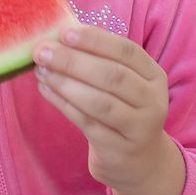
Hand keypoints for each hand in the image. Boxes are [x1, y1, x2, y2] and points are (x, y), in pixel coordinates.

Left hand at [33, 26, 184, 194]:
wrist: (140, 162)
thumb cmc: (123, 111)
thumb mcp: (124, 84)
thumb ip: (99, 60)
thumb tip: (59, 35)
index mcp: (154, 76)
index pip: (126, 51)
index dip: (95, 40)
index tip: (64, 32)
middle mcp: (153, 101)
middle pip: (112, 76)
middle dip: (73, 61)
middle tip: (42, 52)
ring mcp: (139, 128)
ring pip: (100, 102)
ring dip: (65, 83)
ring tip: (41, 70)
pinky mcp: (119, 150)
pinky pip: (87, 123)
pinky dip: (63, 104)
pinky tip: (46, 90)